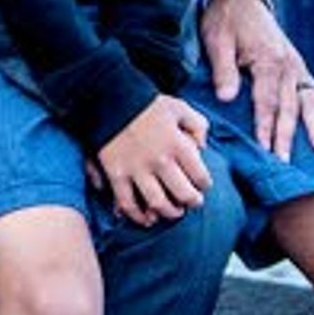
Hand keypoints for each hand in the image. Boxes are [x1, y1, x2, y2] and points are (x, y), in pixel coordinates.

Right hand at [90, 94, 213, 228]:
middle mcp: (160, 160)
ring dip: (169, 213)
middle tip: (191, 202)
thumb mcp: (180, 107)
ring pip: (158, 204)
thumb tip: (203, 147)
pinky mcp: (116, 173)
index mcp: (178, 144)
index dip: (205, 184)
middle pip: (184, 195)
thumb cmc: (146, 102)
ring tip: (173, 211)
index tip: (201, 184)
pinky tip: (146, 218)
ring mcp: (136, 169)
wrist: (109, 96)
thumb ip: (198, 126)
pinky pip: (127, 202)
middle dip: (192, 202)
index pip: (201, 177)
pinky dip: (137, 215)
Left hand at [199, 0, 313, 161]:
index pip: (267, 101)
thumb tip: (226, 98)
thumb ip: (223, 70)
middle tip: (285, 161)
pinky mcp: (299, 68)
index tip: (265, 150)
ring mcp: (297, 67)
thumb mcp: (216, 41)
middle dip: (288, 136)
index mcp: (268, 60)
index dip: (265, 127)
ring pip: (310, 101)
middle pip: (290, 106)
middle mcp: (289, 65)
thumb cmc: (224, 20)